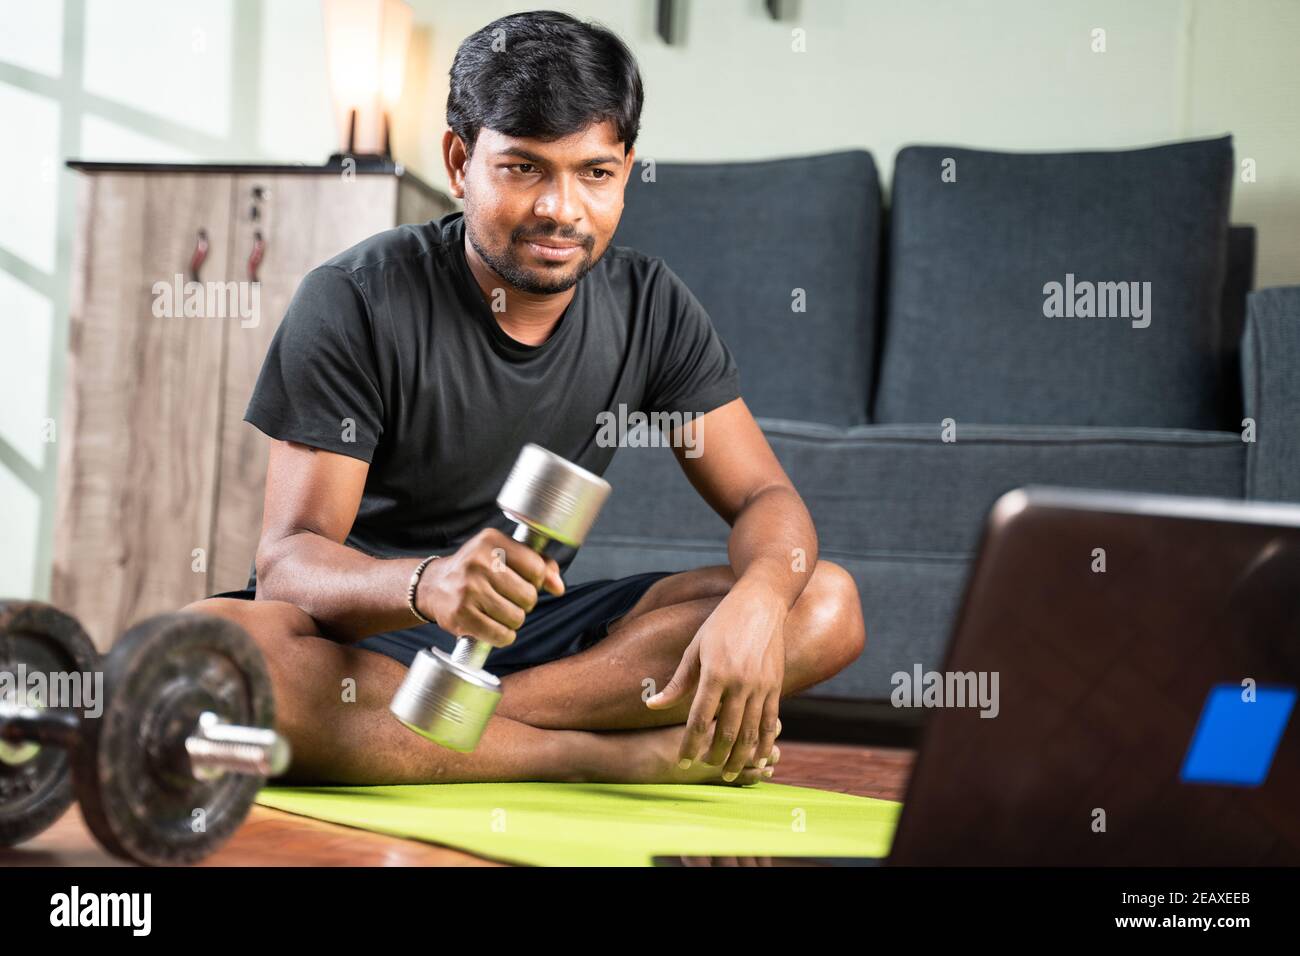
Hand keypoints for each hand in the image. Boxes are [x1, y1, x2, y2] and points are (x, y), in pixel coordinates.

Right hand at [416, 528, 563, 646]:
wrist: (433, 586)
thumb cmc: (477, 570)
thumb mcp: (504, 555)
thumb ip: (537, 564)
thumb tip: (558, 587)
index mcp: (492, 540)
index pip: (536, 568)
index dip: (537, 581)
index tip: (524, 582)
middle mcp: (478, 562)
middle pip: (529, 596)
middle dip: (524, 603)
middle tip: (509, 599)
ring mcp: (468, 589)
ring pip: (517, 617)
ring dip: (513, 620)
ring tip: (499, 612)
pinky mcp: (460, 614)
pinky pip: (500, 635)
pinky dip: (503, 636)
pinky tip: (494, 628)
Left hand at [645, 580, 785, 778]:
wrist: (761, 602)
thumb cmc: (722, 622)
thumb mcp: (695, 648)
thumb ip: (678, 682)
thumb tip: (652, 706)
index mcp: (715, 673)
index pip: (699, 718)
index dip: (690, 744)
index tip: (682, 761)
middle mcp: (740, 682)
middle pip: (726, 731)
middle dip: (715, 755)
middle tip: (706, 769)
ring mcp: (761, 685)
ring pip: (750, 732)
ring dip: (740, 756)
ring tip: (731, 773)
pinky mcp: (776, 686)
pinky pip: (771, 721)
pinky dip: (765, 742)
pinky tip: (758, 757)